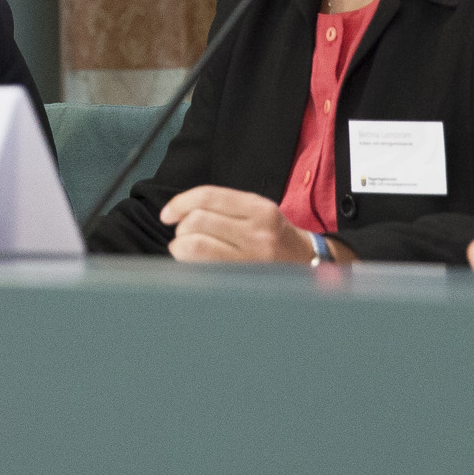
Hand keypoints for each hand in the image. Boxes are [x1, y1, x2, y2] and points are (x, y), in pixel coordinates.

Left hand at [161, 186, 320, 263]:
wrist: (306, 263)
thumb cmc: (275, 235)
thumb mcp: (258, 210)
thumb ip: (224, 206)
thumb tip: (181, 210)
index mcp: (258, 208)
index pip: (208, 197)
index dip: (180, 203)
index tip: (167, 214)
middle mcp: (255, 231)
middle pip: (197, 220)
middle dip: (182, 227)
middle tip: (184, 233)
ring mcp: (250, 258)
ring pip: (195, 245)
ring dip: (180, 246)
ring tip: (185, 248)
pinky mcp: (242, 277)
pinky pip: (202, 267)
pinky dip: (188, 262)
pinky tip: (192, 262)